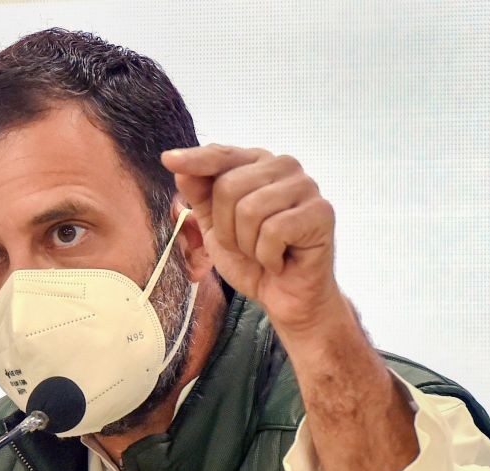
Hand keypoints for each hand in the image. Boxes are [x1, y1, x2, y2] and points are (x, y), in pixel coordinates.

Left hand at [161, 145, 339, 333]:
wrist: (284, 297)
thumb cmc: (252, 259)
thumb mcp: (214, 227)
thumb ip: (199, 195)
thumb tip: (178, 164)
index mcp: (258, 164)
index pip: (222, 155)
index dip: (195, 160)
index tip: (168, 160)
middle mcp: (285, 167)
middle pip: (229, 186)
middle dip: (226, 228)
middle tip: (245, 246)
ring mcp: (306, 187)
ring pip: (250, 210)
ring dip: (247, 244)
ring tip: (262, 253)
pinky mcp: (321, 213)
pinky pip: (274, 231)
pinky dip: (268, 256)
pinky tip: (279, 260)